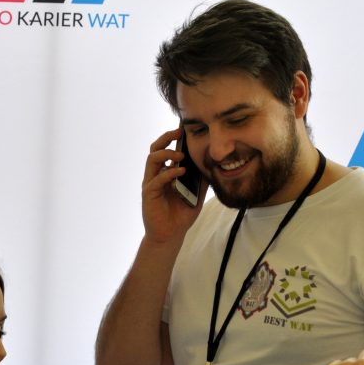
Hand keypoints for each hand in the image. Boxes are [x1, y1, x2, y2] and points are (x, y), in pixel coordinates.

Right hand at [142, 129, 205, 244]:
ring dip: (166, 154)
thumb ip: (201, 180)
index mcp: (165, 173)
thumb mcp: (197, 194)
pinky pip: (156, 179)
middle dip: (166, 138)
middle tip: (179, 133)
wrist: (170, 235)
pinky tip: (181, 172)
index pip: (165, 149)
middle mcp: (155, 175)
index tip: (184, 130)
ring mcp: (151, 184)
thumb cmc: (180, 215)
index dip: (172, 138)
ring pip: (152, 160)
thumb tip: (214, 166)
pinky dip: (168, 173)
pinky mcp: (149, 194)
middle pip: (154, 149)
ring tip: (181, 156)